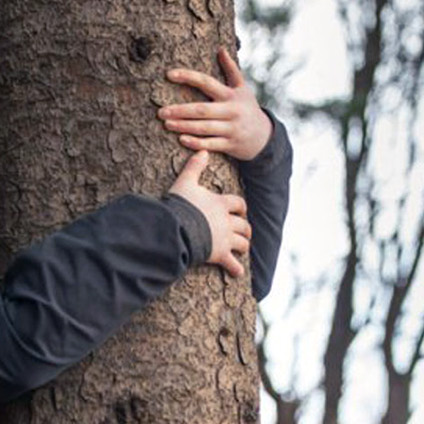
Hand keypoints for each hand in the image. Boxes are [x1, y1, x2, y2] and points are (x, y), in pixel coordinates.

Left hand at [158, 47, 273, 161]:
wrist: (264, 136)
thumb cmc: (247, 109)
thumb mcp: (242, 88)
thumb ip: (231, 70)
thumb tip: (221, 49)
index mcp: (231, 94)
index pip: (206, 82)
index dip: (188, 77)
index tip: (169, 74)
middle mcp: (231, 111)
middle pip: (201, 109)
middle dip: (180, 110)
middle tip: (161, 111)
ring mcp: (231, 129)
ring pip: (204, 127)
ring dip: (184, 126)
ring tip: (166, 123)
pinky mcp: (230, 145)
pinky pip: (211, 144)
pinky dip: (196, 143)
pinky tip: (182, 139)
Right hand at [168, 150, 249, 276]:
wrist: (177, 227)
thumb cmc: (180, 205)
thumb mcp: (185, 183)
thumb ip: (194, 167)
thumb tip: (202, 151)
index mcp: (221, 204)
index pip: (238, 204)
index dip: (241, 207)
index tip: (242, 210)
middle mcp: (227, 221)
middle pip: (244, 225)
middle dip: (246, 228)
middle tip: (246, 232)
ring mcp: (225, 239)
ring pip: (242, 243)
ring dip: (244, 245)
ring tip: (243, 248)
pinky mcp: (219, 254)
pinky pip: (232, 263)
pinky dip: (236, 268)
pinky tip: (238, 272)